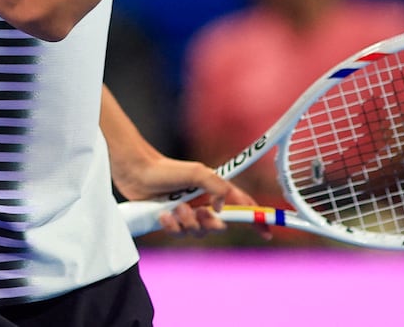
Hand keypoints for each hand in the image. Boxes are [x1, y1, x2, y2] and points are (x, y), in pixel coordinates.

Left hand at [115, 154, 265, 237]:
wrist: (136, 172)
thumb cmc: (166, 169)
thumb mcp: (198, 172)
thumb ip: (217, 187)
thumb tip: (221, 209)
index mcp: (214, 190)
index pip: (242, 206)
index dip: (256, 219)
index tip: (267, 231)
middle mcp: (203, 202)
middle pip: (218, 225)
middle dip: (208, 223)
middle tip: (198, 212)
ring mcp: (187, 213)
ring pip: (197, 232)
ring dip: (186, 223)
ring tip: (174, 209)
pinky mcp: (171, 221)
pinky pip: (178, 234)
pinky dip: (172, 227)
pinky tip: (163, 215)